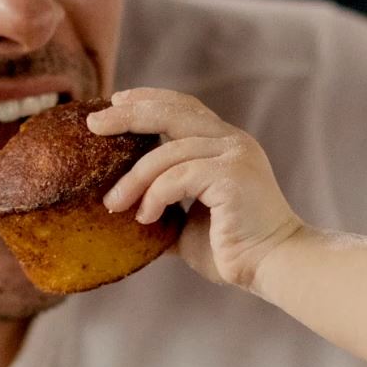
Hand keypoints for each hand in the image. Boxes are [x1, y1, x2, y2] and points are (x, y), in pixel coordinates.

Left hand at [87, 88, 304, 290]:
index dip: (148, 99)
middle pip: (172, 111)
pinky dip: (154, 195)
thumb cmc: (235, 251)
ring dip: (133, 178)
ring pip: (167, 152)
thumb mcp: (189, 224)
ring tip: (113, 204)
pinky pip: (178, 176)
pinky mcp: (233, 176)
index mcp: (225, 145)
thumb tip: (126, 215)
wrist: (273, 267)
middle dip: (129, 114)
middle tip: (94, 124)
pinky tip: (145, 217)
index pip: (183, 106)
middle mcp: (232, 142)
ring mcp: (235, 156)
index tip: (115, 103)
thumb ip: (164, 209)